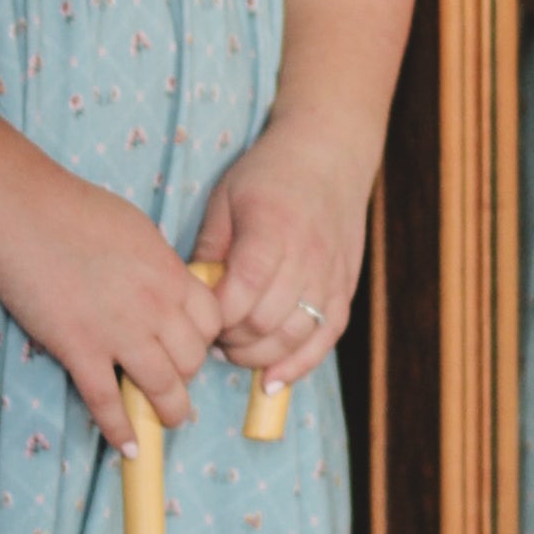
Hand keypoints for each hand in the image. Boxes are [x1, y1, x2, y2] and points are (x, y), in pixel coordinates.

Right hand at [0, 172, 222, 448]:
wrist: (25, 214)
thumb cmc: (76, 209)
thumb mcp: (138, 229)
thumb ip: (157, 263)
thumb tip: (165, 282)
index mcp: (170, 275)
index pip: (212, 322)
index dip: (207, 338)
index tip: (194, 346)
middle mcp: (155, 308)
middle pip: (192, 359)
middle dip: (187, 374)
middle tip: (175, 379)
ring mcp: (118, 333)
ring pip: (162, 387)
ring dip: (169, 412)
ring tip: (167, 423)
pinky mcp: (79, 351)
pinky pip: (108, 402)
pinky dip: (120, 430)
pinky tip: (128, 447)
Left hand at [191, 111, 376, 394]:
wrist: (329, 153)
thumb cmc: (269, 172)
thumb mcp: (225, 197)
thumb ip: (209, 247)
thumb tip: (189, 296)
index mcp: (272, 231)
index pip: (241, 294)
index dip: (214, 318)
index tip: (198, 316)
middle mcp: (306, 257)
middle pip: (265, 323)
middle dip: (231, 340)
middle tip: (210, 336)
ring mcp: (330, 275)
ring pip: (294, 337)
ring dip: (258, 355)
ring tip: (234, 350)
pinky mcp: (344, 287)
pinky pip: (326, 337)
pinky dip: (300, 364)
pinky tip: (273, 380)